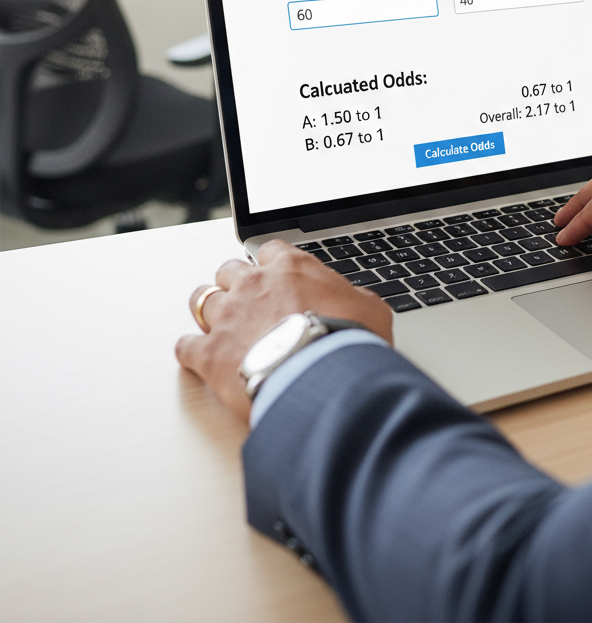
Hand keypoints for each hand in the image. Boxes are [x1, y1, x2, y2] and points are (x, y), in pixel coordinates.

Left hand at [175, 240, 392, 420]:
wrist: (321, 376)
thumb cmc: (346, 340)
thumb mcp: (370, 310)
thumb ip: (354, 299)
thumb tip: (357, 303)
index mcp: (290, 268)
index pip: (271, 250)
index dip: (272, 264)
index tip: (276, 275)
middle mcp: (253, 285)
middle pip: (229, 270)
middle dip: (236, 283)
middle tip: (248, 301)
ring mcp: (227, 317)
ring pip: (201, 299)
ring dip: (209, 310)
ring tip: (220, 324)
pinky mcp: (209, 353)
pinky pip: (186, 345)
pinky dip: (192, 351)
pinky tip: (201, 357)